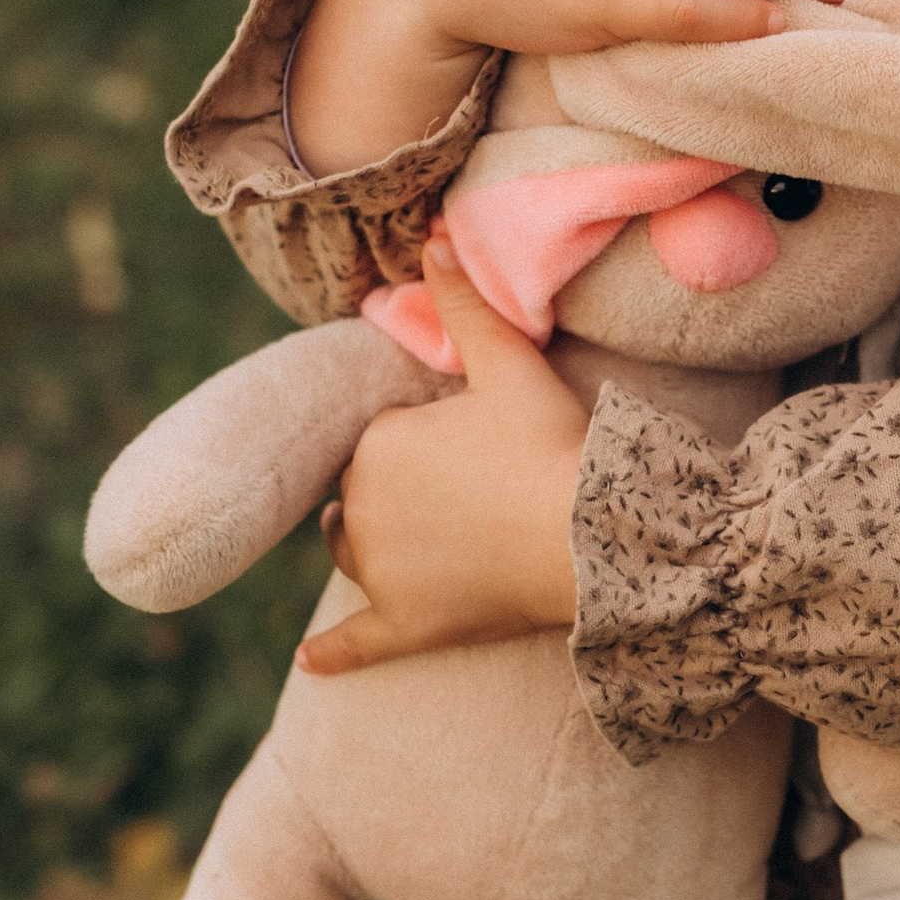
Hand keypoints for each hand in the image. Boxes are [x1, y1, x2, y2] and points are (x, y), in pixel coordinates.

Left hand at [297, 236, 588, 674]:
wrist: (589, 538)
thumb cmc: (549, 446)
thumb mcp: (508, 366)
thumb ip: (464, 305)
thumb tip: (431, 237)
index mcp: (376, 448)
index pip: (380, 442)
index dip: (424, 443)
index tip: (472, 445)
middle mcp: (362, 512)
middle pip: (364, 497)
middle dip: (399, 492)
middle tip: (466, 490)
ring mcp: (381, 575)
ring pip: (355, 553)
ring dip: (369, 547)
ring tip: (411, 542)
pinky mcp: (406, 625)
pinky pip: (357, 642)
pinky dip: (334, 653)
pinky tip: (310, 661)